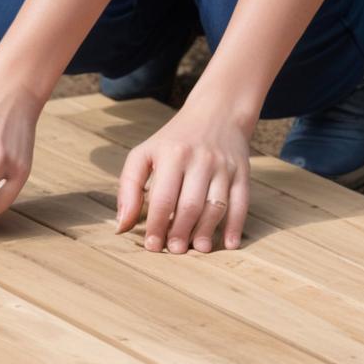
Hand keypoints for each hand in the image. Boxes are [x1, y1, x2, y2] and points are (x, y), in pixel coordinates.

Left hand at [116, 99, 253, 253]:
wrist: (217, 112)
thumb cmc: (174, 140)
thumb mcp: (145, 154)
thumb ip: (129, 187)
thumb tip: (122, 226)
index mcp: (172, 154)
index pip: (163, 198)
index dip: (157, 226)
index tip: (153, 246)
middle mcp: (200, 159)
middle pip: (190, 205)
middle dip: (181, 232)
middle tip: (174, 251)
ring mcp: (224, 166)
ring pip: (215, 207)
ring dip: (206, 232)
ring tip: (197, 249)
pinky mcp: (242, 172)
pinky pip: (241, 203)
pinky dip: (235, 226)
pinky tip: (229, 244)